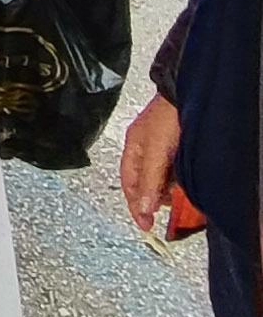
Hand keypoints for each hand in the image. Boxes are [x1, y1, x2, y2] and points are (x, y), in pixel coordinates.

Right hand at [121, 95, 180, 231]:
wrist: (187, 91)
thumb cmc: (167, 115)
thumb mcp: (156, 151)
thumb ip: (150, 180)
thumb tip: (144, 207)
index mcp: (132, 149)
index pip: (129, 185)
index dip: (136, 206)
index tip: (146, 225)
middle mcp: (144, 148)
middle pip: (144, 183)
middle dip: (152, 200)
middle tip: (164, 213)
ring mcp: (160, 146)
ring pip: (159, 178)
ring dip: (166, 191)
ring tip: (177, 199)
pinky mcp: (175, 145)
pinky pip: (171, 170)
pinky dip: (176, 181)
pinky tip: (184, 183)